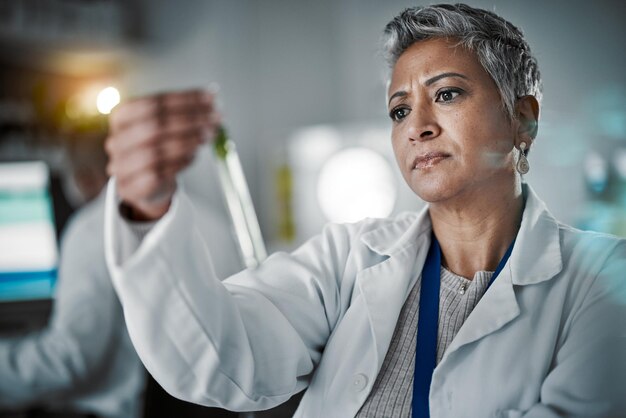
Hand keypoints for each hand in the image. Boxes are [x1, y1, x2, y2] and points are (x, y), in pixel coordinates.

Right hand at [106, 89, 218, 219]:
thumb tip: (212, 96)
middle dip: (190, 120)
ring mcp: (121, 166)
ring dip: (188, 142)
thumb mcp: (166, 126)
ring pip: (156, 151)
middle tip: (216, 119)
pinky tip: (194, 156)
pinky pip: (159, 174)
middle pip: (155, 126)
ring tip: (209, 135)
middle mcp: (116, 140)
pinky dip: (180, 163)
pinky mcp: (130, 188)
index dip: (184, 100)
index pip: (153, 103)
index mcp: (121, 117)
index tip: (211, 98)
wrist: (144, 185)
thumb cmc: (158, 148)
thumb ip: (184, 111)